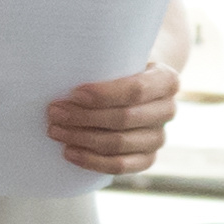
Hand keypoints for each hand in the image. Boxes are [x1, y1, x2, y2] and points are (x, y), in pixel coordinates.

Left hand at [43, 59, 179, 178]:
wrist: (138, 87)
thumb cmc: (122, 68)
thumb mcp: (120, 56)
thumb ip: (104, 61)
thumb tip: (64, 74)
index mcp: (166, 80)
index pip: (136, 90)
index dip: (103, 94)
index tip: (74, 93)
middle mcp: (168, 110)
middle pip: (124, 118)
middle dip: (84, 117)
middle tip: (54, 112)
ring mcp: (159, 137)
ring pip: (119, 144)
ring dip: (82, 139)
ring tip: (56, 130)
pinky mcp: (148, 158)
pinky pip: (120, 166)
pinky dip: (92, 161)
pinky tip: (70, 152)